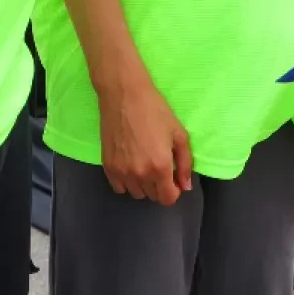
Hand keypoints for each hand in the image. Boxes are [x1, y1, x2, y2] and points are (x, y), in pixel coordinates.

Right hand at [98, 71, 192, 204]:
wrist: (124, 95)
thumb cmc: (155, 111)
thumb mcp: (179, 134)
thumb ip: (185, 164)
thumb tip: (185, 186)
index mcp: (160, 167)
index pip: (168, 198)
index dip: (174, 190)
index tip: (173, 179)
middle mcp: (140, 175)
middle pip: (153, 196)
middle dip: (160, 186)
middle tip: (160, 166)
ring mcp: (122, 172)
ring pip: (136, 193)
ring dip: (143, 185)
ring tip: (145, 165)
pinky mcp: (108, 166)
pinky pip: (119, 187)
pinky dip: (126, 182)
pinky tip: (130, 166)